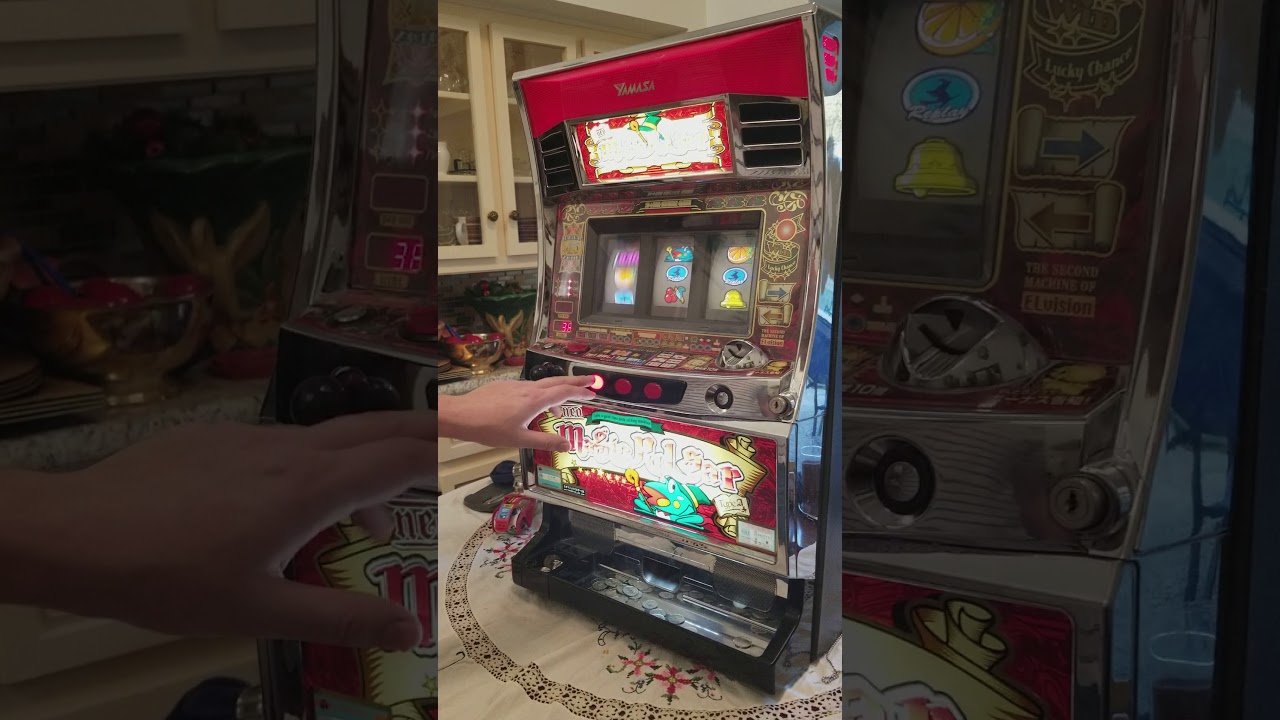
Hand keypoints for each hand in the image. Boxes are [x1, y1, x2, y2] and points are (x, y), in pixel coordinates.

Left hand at [0, 412, 435, 650]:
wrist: (74, 533)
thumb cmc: (170, 578)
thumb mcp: (260, 613)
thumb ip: (340, 618)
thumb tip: (410, 630)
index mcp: (311, 488)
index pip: (400, 456)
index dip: (450, 447)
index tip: (490, 438)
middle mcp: (292, 450)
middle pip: (377, 426)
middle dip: (426, 429)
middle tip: (462, 436)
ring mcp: (253, 439)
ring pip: (330, 439)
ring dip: (365, 464)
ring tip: (368, 518)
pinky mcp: (218, 440)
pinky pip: (287, 446)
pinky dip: (316, 469)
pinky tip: (287, 514)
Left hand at [438, 374, 594, 449]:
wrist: (462, 415)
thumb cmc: (490, 428)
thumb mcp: (520, 440)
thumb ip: (545, 441)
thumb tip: (567, 445)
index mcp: (535, 401)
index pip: (564, 392)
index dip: (581, 391)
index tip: (594, 392)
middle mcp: (528, 389)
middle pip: (557, 381)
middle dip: (576, 381)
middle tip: (591, 381)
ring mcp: (516, 385)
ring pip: (542, 385)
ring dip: (556, 391)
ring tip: (560, 406)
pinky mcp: (505, 386)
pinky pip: (528, 387)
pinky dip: (539, 394)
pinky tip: (533, 407)